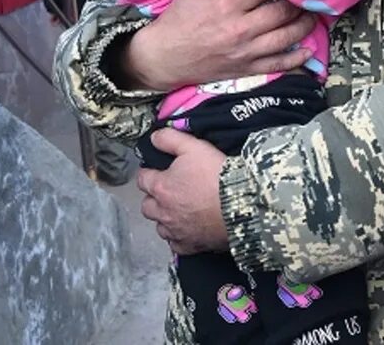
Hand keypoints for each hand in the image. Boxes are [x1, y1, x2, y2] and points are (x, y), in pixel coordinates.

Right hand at [122, 0, 315, 91]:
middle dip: (298, 2)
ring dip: (304, 26)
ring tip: (313, 16)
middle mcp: (240, 29)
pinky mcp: (246, 69)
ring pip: (285, 38)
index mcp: (228, 5)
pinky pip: (276, 65)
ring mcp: (245, 52)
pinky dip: (296, 59)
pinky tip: (308, 51)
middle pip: (280, 12)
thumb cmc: (180, 18)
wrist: (163, 55)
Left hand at [137, 129, 228, 253]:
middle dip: (154, 198)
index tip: (159, 170)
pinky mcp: (190, 246)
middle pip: (147, 206)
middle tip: (170, 191)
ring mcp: (175, 231)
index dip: (150, 173)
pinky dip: (179, 237)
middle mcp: (163, 212)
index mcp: (160, 187)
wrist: (241, 202)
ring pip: (160, 227)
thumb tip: (153, 138)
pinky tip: (189, 229)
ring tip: (180, 210)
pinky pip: (176, 244)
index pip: (142, 179)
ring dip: (165, 219)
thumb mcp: (194, 147)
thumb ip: (170, 139)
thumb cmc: (216, 173)